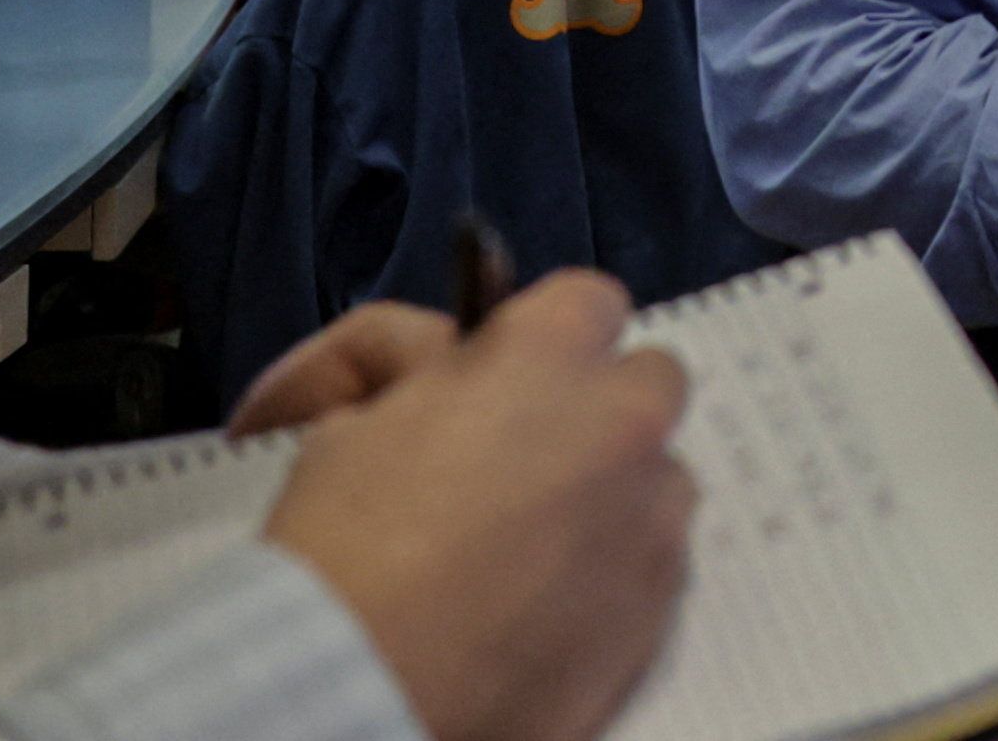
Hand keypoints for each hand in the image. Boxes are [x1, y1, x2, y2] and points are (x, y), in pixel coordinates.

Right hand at [260, 271, 694, 740]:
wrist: (353, 696)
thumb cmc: (338, 555)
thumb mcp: (345, 420)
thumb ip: (415, 367)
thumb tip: (445, 358)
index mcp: (549, 356)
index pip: (587, 300)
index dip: (545, 337)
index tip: (513, 375)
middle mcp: (625, 427)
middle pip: (648, 384)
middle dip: (597, 410)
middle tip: (523, 460)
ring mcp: (653, 525)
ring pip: (658, 484)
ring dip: (613, 497)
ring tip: (529, 550)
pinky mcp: (660, 616)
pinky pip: (653, 572)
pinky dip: (612, 581)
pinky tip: (543, 613)